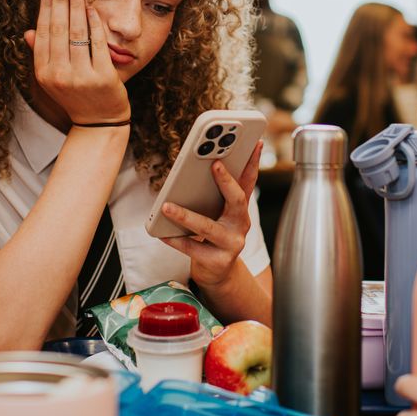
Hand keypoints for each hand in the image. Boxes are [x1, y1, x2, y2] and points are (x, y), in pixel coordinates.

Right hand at [25, 0, 130, 124]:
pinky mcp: (103, 77)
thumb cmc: (75, 97)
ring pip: (77, 32)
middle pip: (58, 28)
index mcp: (44, 73)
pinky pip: (98, 43)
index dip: (45, 7)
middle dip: (61, 0)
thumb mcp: (53, 79)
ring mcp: (81, 77)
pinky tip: (92, 7)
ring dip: (77, 5)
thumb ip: (41, 55)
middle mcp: (59, 75)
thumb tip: (28, 32)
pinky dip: (95, 23)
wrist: (98, 123)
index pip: (43, 32)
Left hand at [160, 142, 261, 285]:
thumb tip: (196, 168)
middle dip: (226, 180)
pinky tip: (163, 234)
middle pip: (236, 199)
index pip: (249, 181)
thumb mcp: (218, 213)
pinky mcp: (218, 261)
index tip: (252, 144)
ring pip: (208, 227)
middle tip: (214, 164)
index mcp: (240, 208)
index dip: (253, 162)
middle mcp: (241, 224)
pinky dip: (176, 240)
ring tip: (167, 207)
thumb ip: (213, 194)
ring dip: (186, 215)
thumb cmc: (213, 235)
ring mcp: (232, 244)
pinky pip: (194, 248)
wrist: (217, 272)